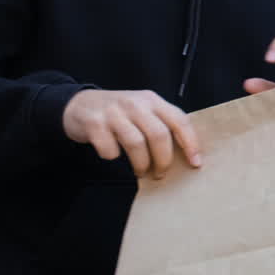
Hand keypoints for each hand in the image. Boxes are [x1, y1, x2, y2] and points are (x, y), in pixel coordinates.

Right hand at [62, 89, 201, 177]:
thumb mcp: (143, 110)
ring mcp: (114, 113)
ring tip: (141, 172)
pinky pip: (110, 149)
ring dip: (141, 164)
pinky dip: (113, 157)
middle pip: (159, 135)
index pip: (179, 120)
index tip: (195, 163)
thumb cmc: (119, 113)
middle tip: (160, 174)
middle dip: (163, 160)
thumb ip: (161, 124)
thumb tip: (185, 154)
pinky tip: (114, 156)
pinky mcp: (94, 123)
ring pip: (136, 143)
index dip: (190, 143)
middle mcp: (135, 104)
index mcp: (152, 100)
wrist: (79, 104)